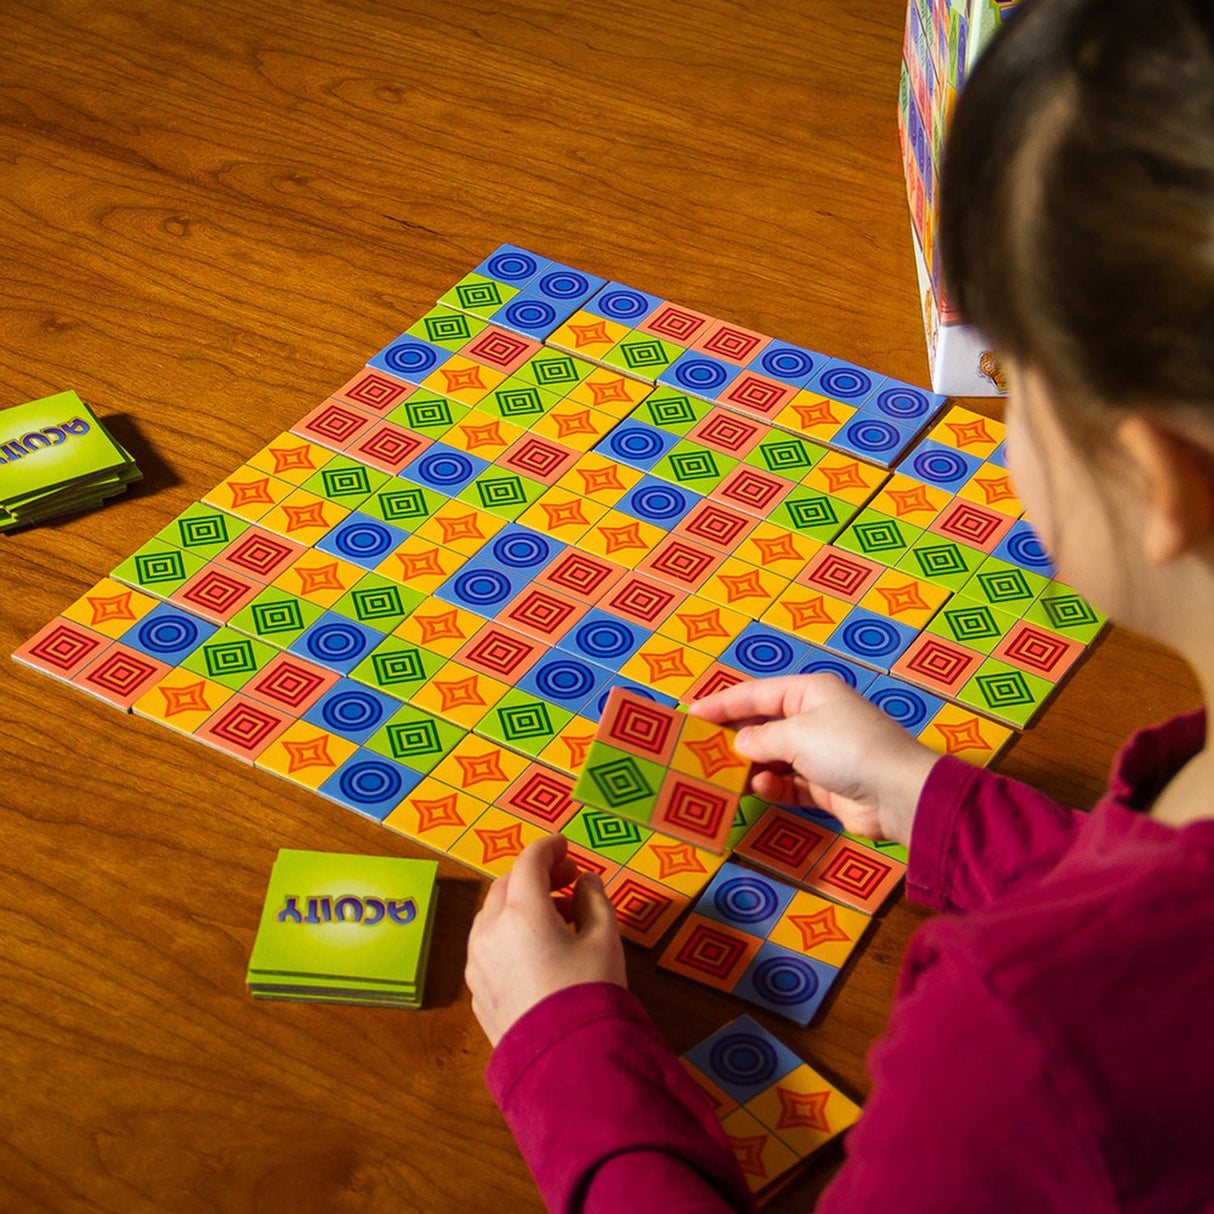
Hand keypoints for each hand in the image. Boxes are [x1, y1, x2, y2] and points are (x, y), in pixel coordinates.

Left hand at [465, 833, 626, 1047]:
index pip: (529, 862)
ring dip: (519, 904)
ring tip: (556, 919)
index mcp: (521, 912)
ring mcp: (477, 962)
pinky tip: (536, 950)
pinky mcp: (476, 990)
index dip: (549, 848)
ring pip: (491, 915)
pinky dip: (508, 933)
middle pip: (506, 885)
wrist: (566, 1064)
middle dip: (535, 876)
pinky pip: (488, 946)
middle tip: (568, 882)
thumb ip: (594, 899)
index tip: (566, 847)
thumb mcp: (604, 939)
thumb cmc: (591, 993)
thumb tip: (585, 881)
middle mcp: (490, 931)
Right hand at [690, 673, 939, 847]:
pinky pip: (789, 783)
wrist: (898, 793)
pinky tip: (757, 789)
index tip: (692, 714)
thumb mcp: (797, 735)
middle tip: (700, 748)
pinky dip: (773, 786)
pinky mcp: (826, 786)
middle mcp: (815, 717)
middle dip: (736, 736)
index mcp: (810, 692)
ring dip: (752, 765)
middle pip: (764, 724)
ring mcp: (821, 753)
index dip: (723, 703)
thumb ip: (761, 739)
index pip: (757, 693)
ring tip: (721, 773)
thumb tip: (740, 744)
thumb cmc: (846, 748)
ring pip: (774, 756)